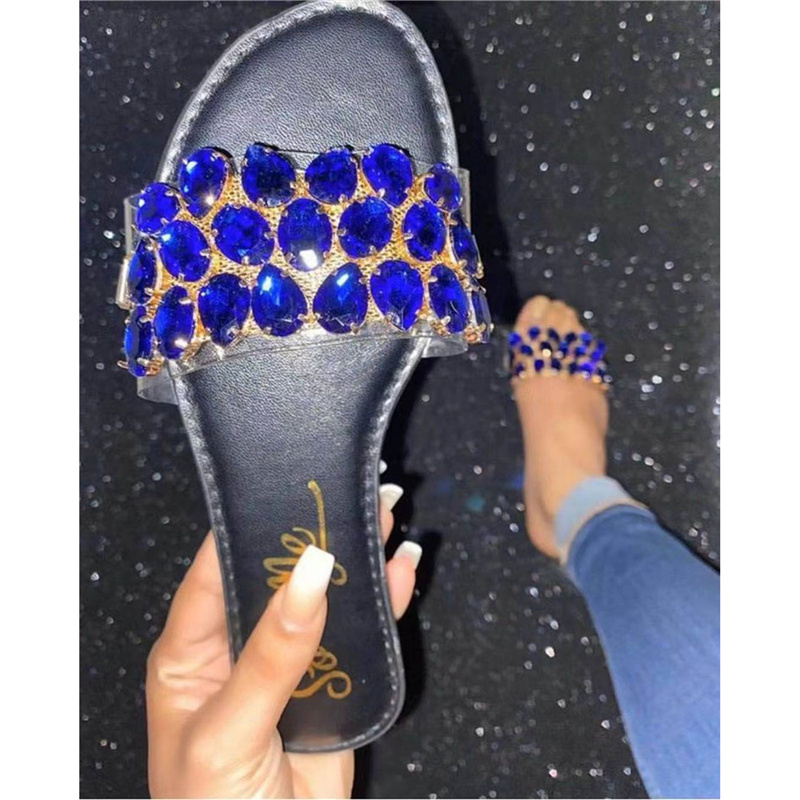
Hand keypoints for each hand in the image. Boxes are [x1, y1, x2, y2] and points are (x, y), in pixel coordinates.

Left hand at [146, 499, 418, 797]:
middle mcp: (241, 649)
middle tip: (352, 492)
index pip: (218, 569)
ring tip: (385, 515)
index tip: (289, 489)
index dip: (253, 526)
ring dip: (356, 560)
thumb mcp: (228, 730)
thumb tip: (308, 571)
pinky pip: (361, 636)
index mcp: (192, 652)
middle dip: (316, 534)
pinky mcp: (333, 687)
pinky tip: (401, 570)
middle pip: (280, 576)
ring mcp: (291, 667)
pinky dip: (383, 602)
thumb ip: (272, 652)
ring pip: (326, 599)